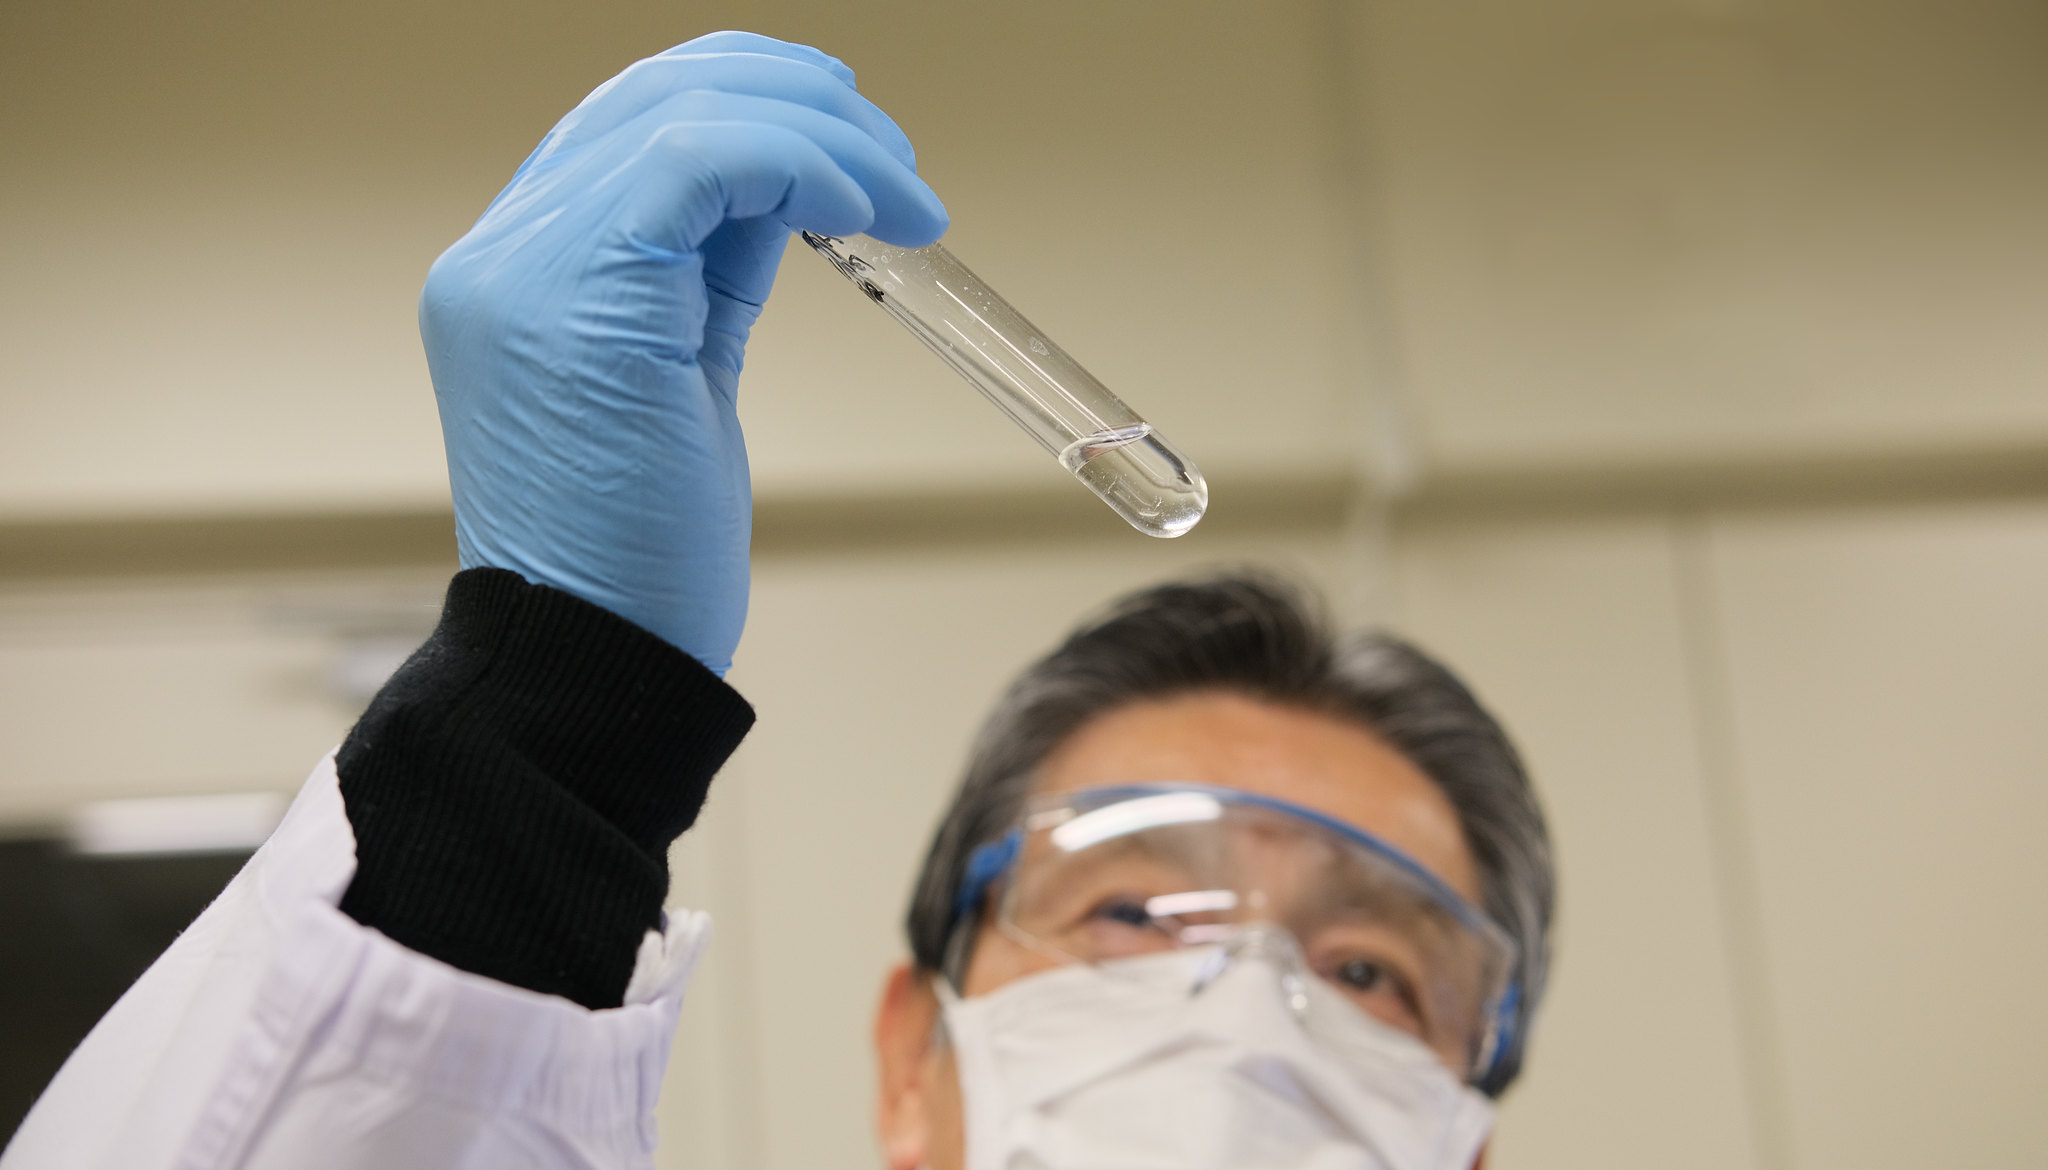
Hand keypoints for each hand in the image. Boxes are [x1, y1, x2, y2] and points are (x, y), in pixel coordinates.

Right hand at [420, 31, 946, 673]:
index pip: (626, 123)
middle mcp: (502, 254)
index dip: (747, 97)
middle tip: (894, 162)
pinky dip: (800, 164)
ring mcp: (526, 269)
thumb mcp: (680, 374)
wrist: (594, 660)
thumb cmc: (639, 554)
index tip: (848, 138)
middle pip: (655, 95)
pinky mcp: (582, 296)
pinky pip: (703, 161)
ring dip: (822, 133)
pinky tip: (863, 210)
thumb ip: (708, 268)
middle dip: (800, 102)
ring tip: (901, 190)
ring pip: (685, 110)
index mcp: (515, 270)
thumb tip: (788, 187)